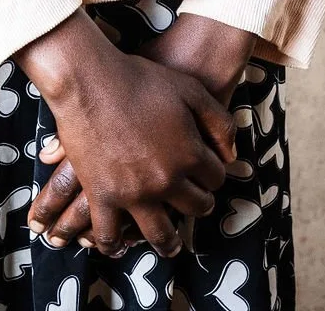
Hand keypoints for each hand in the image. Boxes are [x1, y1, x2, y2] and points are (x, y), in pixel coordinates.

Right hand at [27, 13, 254, 251]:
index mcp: (189, 154)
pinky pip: (111, 235)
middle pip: (195, 206)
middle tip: (195, 202)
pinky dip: (115, 245)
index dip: (214, 174)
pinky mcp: (102, 196)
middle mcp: (166, 180)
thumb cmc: (140, 80)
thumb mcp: (190, 89)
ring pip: (160, 234)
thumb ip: (218, 121)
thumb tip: (233, 156)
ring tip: (171, 244)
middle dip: (200, 203)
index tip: (208, 173)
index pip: (216, 177)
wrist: (91, 79)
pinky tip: (120, 244)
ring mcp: (134, 193)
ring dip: (169, 242)